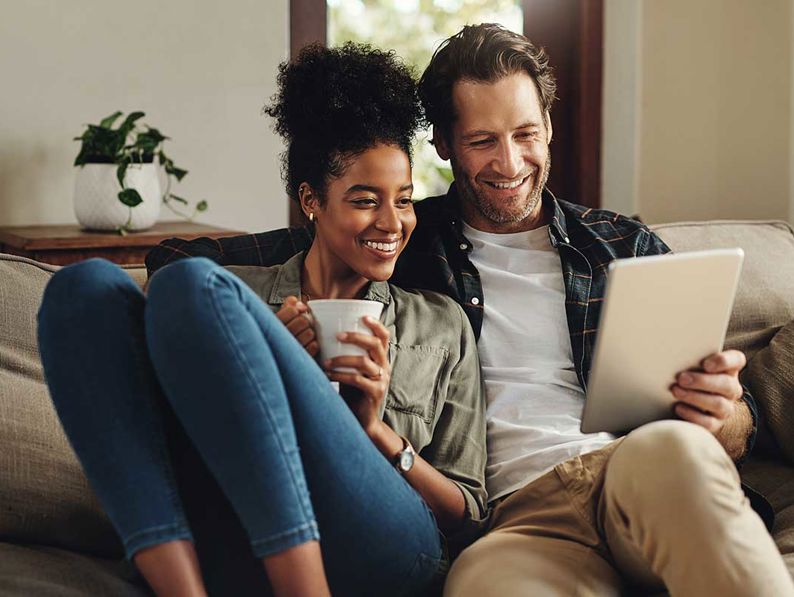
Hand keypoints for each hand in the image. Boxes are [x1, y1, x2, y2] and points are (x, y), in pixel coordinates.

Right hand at [275, 296, 318, 356]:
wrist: (280, 357)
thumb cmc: (281, 334)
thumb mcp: (280, 316)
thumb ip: (288, 305)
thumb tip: (300, 304)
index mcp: (273, 325)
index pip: (292, 310)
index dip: (297, 310)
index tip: (297, 313)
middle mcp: (279, 338)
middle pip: (303, 321)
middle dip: (305, 322)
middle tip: (300, 326)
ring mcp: (289, 350)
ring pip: (309, 333)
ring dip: (309, 333)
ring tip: (303, 336)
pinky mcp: (299, 358)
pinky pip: (313, 346)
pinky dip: (313, 344)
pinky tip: (306, 345)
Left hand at [324, 316, 389, 434]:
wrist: (362, 419)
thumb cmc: (353, 391)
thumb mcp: (353, 369)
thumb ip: (347, 354)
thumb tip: (325, 335)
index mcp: (380, 358)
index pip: (384, 336)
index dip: (376, 324)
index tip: (362, 316)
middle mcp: (384, 366)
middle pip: (375, 344)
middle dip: (356, 337)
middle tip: (337, 335)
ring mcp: (382, 380)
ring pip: (364, 362)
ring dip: (342, 359)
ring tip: (326, 361)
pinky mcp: (375, 393)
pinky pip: (357, 380)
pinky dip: (340, 375)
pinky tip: (328, 374)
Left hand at [672, 349, 746, 433]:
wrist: (685, 403)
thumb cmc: (688, 376)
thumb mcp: (690, 365)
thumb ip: (689, 359)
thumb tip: (671, 354)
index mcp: (728, 369)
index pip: (737, 360)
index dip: (724, 361)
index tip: (705, 364)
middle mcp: (731, 388)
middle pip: (726, 384)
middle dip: (702, 381)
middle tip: (681, 378)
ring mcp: (725, 408)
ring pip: (718, 404)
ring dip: (694, 397)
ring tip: (676, 391)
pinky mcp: (715, 424)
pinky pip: (708, 423)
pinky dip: (692, 415)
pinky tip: (678, 407)